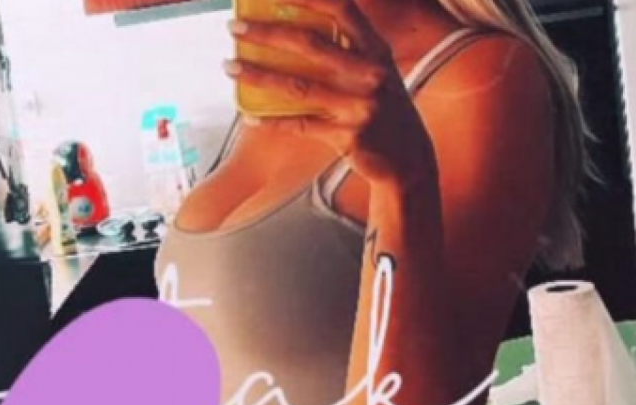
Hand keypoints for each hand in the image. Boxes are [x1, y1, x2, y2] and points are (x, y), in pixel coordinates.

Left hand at [226, 0, 437, 188]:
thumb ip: (348, 50)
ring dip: (257, 75)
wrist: (406, 159)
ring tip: (229, 66)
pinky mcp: (347, 136)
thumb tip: (293, 30)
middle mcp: (370, 73)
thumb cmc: (380, 108)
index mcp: (376, 50)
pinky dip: (271, 121)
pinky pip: (300, 125)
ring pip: (297, 86)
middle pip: (309, 44)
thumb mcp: (374, 72)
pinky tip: (249, 115)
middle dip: (266, 32)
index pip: (341, 9)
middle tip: (234, 26)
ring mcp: (359, 106)